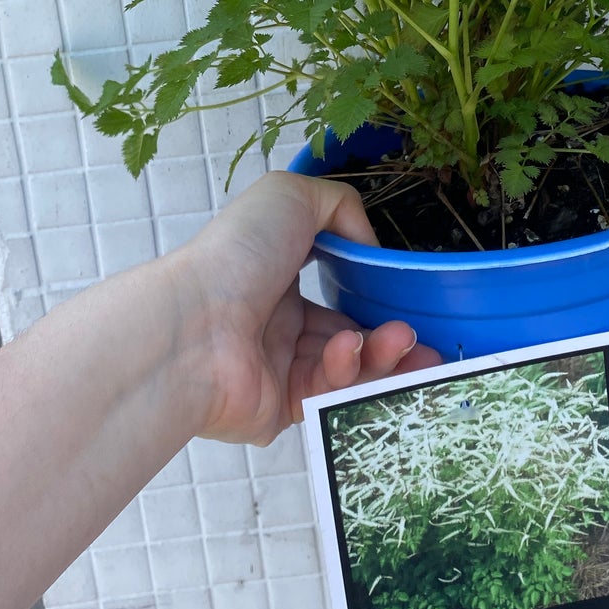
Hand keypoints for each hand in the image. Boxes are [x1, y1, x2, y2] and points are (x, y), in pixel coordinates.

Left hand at [168, 171, 440, 445]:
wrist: (194, 326)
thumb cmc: (237, 255)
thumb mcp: (290, 197)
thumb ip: (341, 207)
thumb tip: (369, 248)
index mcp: (276, 278)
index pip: (337, 292)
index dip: (374, 296)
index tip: (408, 297)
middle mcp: (277, 326)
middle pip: (351, 335)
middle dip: (390, 335)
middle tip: (415, 333)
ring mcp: (279, 371)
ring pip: (348, 368)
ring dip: (382, 353)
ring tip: (402, 341)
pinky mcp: (281, 411)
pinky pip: (329, 396)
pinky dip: (347, 372)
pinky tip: (348, 349)